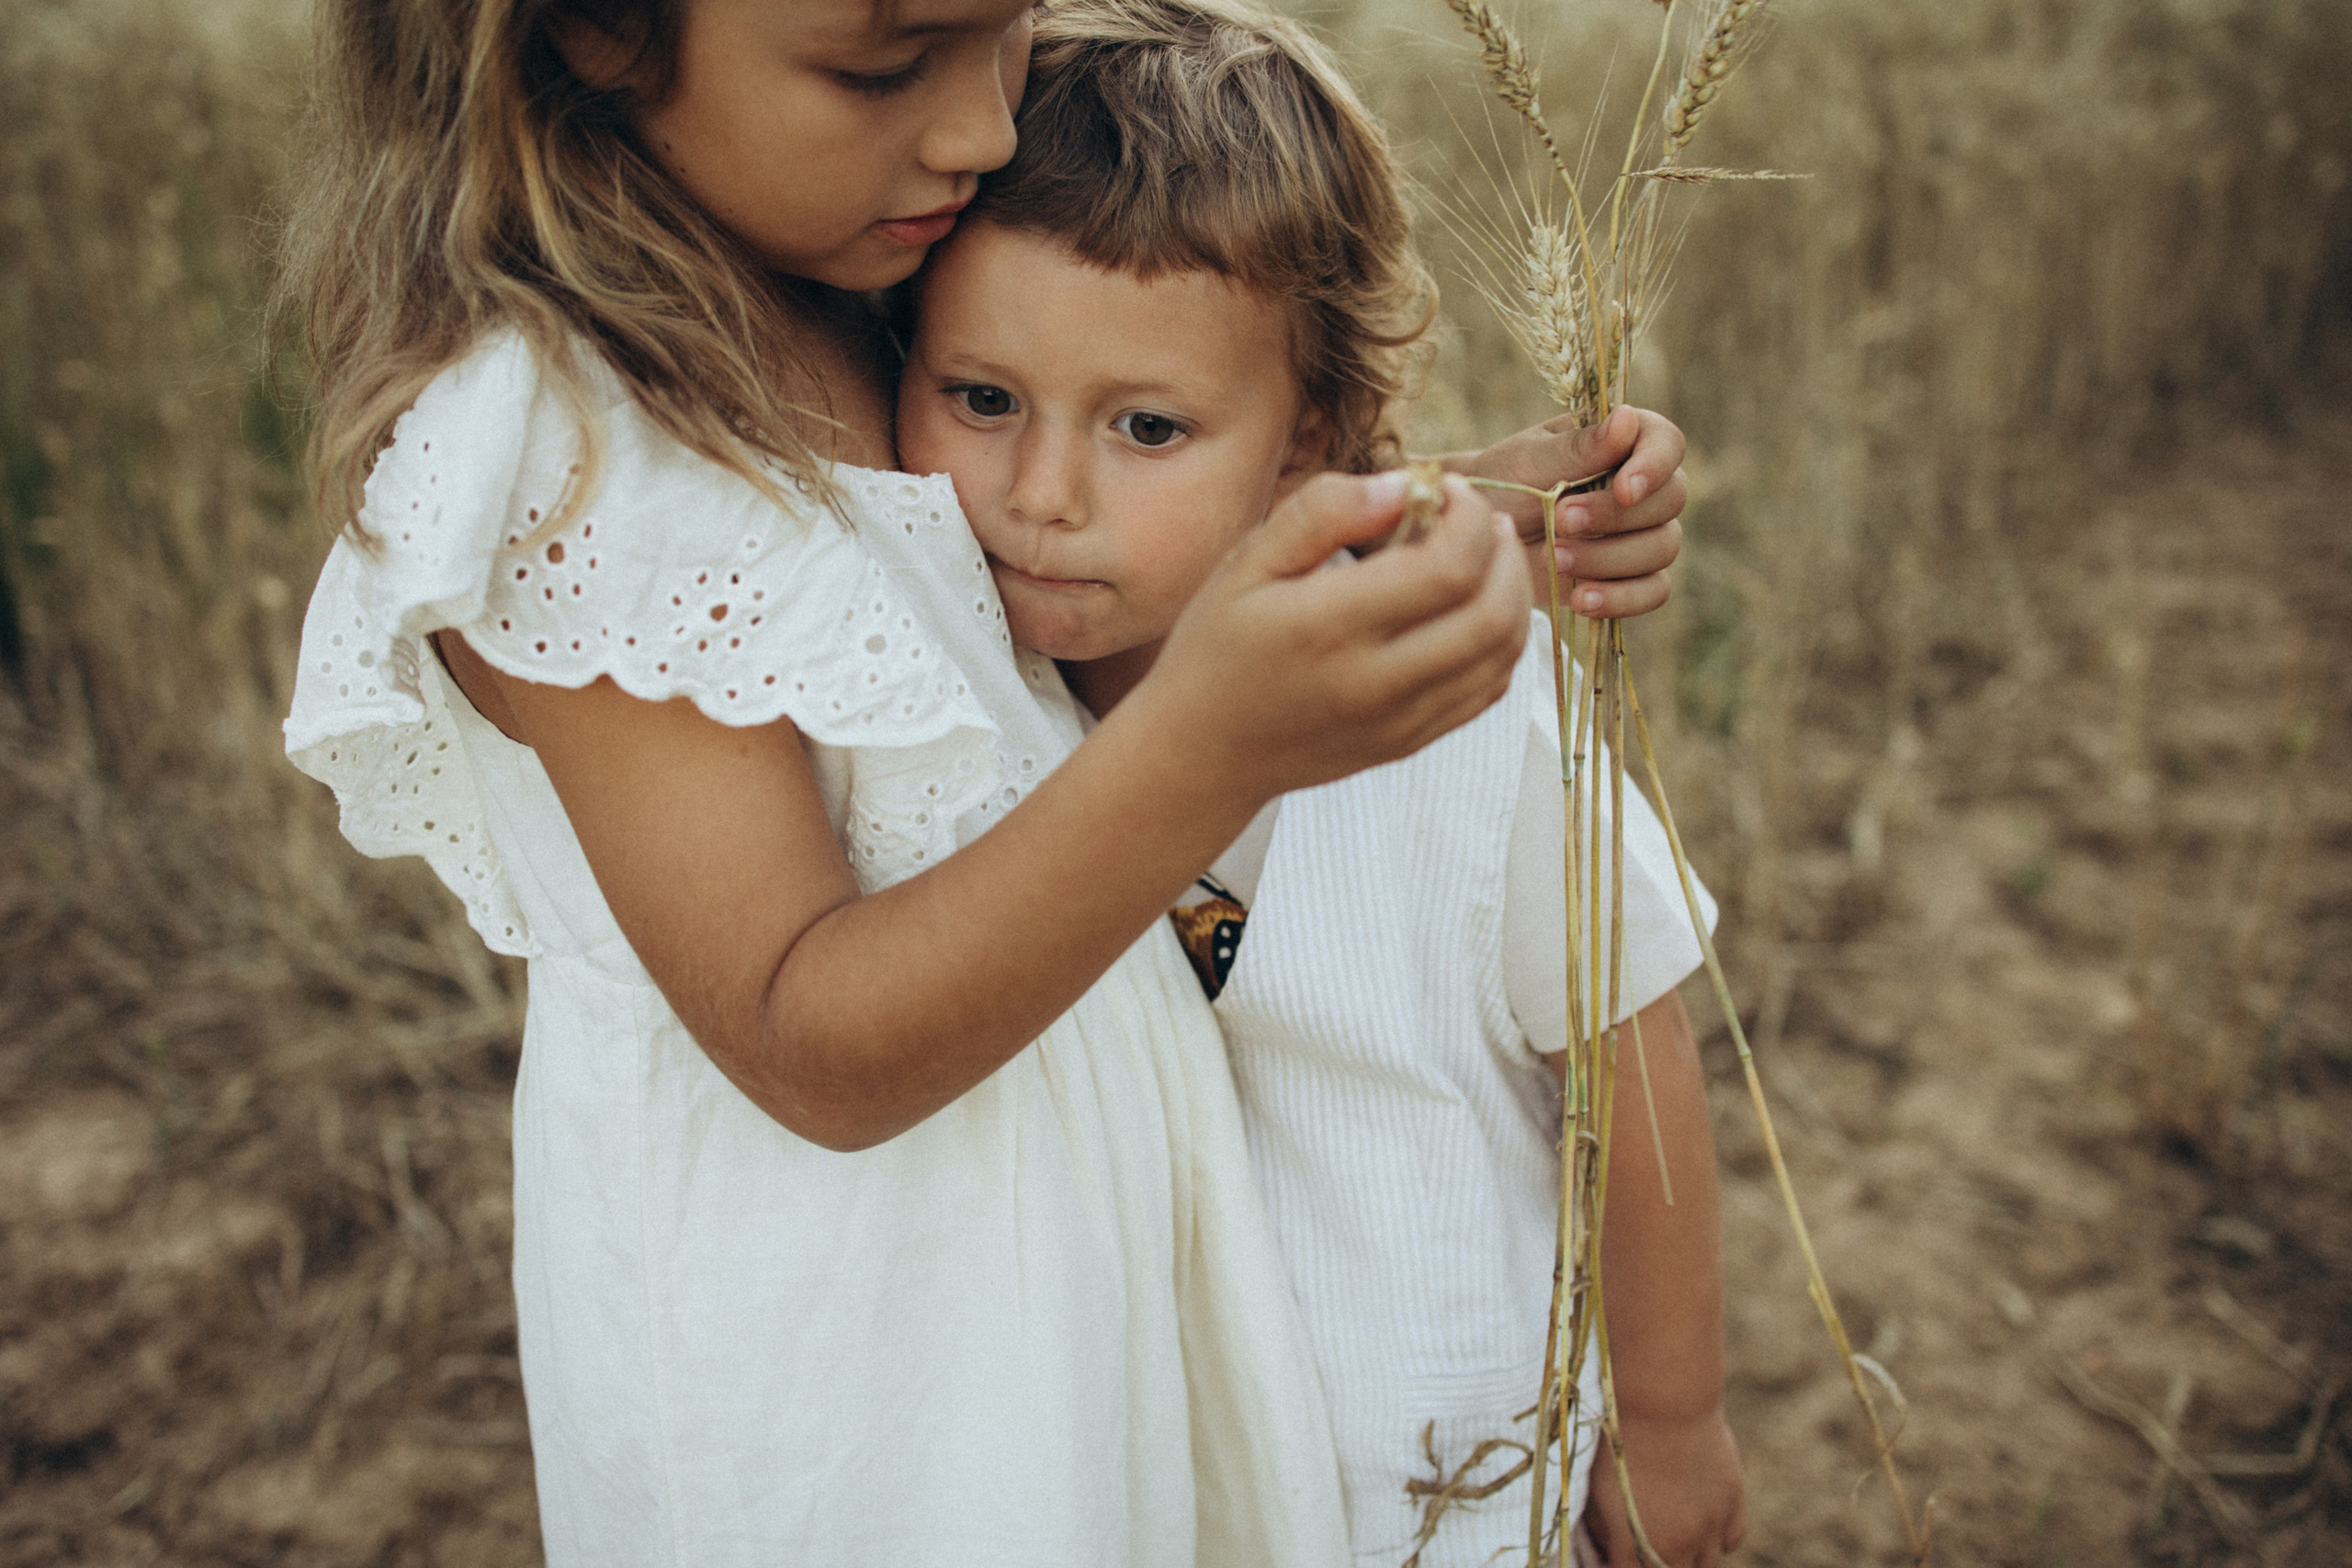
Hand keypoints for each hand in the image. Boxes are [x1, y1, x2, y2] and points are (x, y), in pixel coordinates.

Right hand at [1138, 469, 1530, 804]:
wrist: (1204, 752)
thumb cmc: (1217, 646)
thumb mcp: (1247, 563)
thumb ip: (1322, 513)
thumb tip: (1403, 485)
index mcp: (1329, 628)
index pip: (1449, 567)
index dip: (1467, 515)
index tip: (1442, 488)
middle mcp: (1375, 683)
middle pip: (1491, 613)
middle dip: (1500, 550)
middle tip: (1476, 518)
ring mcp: (1400, 721)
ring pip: (1503, 654)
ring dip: (1512, 592)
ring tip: (1485, 553)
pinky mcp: (1411, 741)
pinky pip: (1489, 689)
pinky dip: (1502, 640)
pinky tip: (1475, 606)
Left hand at [1443, 405, 1687, 618]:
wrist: (1479, 536)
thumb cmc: (1504, 483)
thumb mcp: (1529, 459)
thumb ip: (1578, 446)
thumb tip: (1627, 419)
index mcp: (1623, 442)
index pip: (1666, 443)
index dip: (1654, 467)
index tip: (1623, 490)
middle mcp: (1642, 486)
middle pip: (1670, 500)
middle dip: (1615, 517)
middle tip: (1561, 521)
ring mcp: (1640, 533)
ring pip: (1662, 547)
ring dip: (1610, 558)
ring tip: (1557, 559)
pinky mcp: (1629, 576)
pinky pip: (1653, 590)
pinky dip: (1623, 597)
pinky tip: (1584, 599)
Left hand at [1586, 1407, 1746, 1567]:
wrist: (1662, 1400)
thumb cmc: (1617, 1439)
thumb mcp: (1596, 1489)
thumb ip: (1604, 1531)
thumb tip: (1610, 1552)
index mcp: (1633, 1545)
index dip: (1621, 1567)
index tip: (1619, 1556)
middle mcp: (1676, 1545)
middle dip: (1657, 1566)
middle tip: (1646, 1548)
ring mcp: (1709, 1527)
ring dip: (1690, 1559)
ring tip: (1674, 1540)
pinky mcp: (1732, 1504)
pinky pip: (1730, 1540)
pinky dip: (1717, 1539)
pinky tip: (1701, 1524)